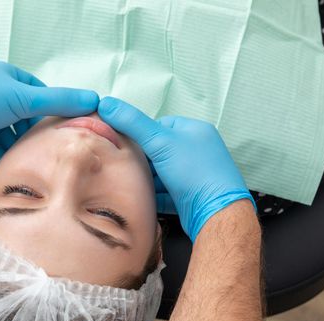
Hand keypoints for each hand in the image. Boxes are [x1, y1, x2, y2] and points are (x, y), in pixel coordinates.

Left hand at [0, 61, 98, 164]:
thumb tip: (93, 99)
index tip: (66, 129)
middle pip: (24, 116)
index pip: (39, 94)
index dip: (53, 110)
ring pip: (8, 134)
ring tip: (34, 162)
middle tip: (51, 150)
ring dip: (18, 147)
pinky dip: (1, 156)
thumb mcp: (23, 98)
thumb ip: (58, 101)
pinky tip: (13, 168)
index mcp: (8, 77)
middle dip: (34, 133)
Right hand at [98, 97, 256, 241]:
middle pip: (159, 151)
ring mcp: (196, 175)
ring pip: (162, 173)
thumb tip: (106, 103)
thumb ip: (131, 122)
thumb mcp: (160, 141)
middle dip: (142, 160)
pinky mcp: (191, 197)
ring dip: (147, 179)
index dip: (141, 134)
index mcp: (195, 131)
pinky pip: (166, 193)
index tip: (125, 144)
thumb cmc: (195, 173)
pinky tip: (142, 198)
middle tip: (125, 165)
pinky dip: (153, 195)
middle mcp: (198, 151)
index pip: (161, 125)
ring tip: (130, 183)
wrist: (217, 214)